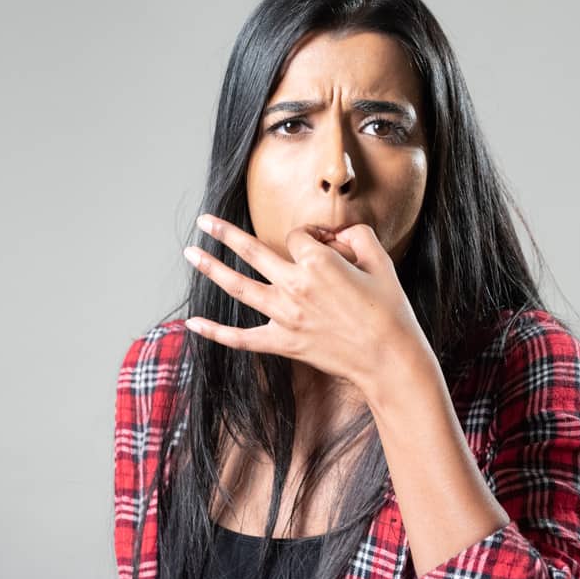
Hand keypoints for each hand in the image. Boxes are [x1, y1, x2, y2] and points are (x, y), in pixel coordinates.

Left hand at [182, 214, 435, 398]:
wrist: (388, 357)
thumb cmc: (388, 309)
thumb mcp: (380, 261)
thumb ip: (357, 235)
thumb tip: (337, 234)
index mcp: (318, 262)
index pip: (299, 236)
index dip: (311, 236)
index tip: (326, 245)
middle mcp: (295, 285)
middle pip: (252, 251)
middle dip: (224, 233)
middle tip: (204, 221)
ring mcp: (285, 316)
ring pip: (238, 286)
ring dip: (211, 268)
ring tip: (191, 252)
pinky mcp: (283, 342)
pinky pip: (241, 338)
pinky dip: (215, 332)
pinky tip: (192, 322)